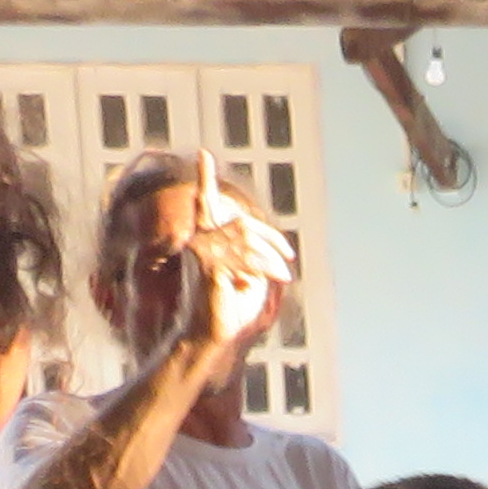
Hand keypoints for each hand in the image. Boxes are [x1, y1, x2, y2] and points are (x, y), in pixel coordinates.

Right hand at [174, 156, 293, 355]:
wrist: (211, 334)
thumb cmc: (230, 307)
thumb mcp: (249, 277)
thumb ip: (254, 256)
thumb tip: (274, 249)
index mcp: (207, 239)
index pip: (204, 203)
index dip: (204, 179)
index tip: (204, 154)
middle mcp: (199, 241)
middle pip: (244, 225)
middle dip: (272, 241)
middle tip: (288, 258)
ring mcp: (200, 253)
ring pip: (246, 241)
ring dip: (270, 260)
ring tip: (283, 275)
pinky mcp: (207, 266)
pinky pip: (242, 257)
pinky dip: (260, 268)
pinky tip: (266, 281)